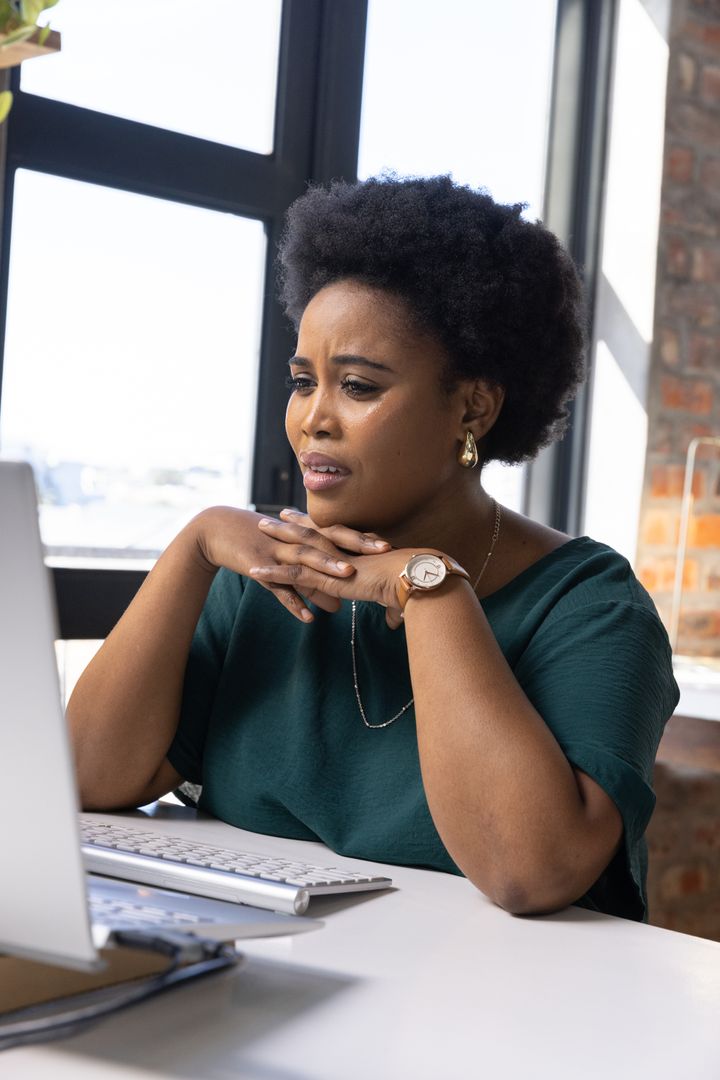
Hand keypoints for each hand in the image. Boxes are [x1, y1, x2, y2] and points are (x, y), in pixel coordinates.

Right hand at [193, 505, 399, 624]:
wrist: (216, 529)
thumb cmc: (258, 540)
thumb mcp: (286, 555)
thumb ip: (312, 579)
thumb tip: (337, 605)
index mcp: (304, 533)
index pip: (338, 533)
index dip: (363, 538)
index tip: (390, 544)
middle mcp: (294, 539)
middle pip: (329, 541)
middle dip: (355, 545)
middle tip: (382, 551)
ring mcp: (277, 551)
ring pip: (305, 560)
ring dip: (326, 568)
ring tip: (348, 576)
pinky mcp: (258, 566)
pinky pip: (278, 588)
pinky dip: (292, 602)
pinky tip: (308, 618)